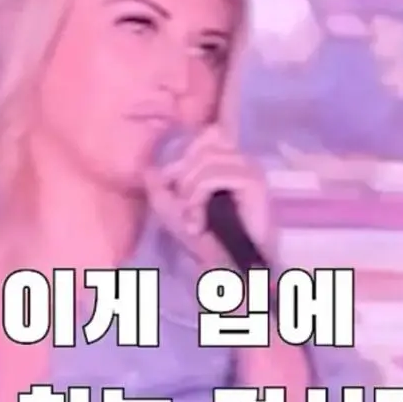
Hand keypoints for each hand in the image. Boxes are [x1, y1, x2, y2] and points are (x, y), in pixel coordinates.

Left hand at [149, 126, 273, 272]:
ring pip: (205, 161)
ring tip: (192, 221)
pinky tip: (199, 224)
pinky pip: (213, 176)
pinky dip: (198, 199)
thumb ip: (159, 188)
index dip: (185, 158)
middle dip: (183, 179)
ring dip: (189, 193)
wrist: (231, 268)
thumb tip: (148, 168)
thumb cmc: (207, 240)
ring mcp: (250, 169)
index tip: (176, 191)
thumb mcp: (174, 210)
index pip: (208, 133)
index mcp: (230, 161)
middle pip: (202, 145)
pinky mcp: (253, 182)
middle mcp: (243, 160)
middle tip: (185, 212)